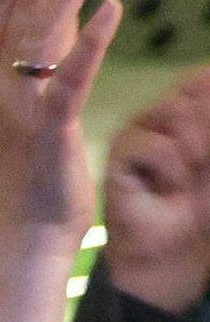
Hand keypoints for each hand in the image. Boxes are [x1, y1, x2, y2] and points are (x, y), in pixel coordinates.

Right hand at [0, 0, 119, 236]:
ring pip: (42, 35)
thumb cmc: (37, 179)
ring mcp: (22, 109)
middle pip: (23, 13)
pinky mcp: (50, 131)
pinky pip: (70, 79)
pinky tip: (112, 8)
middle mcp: (2, 88)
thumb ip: (53, 65)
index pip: (5, 13)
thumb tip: (74, 22)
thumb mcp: (41, 111)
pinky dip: (91, 42)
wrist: (24, 236)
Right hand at [103, 70, 209, 311]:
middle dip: (208, 127)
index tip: (208, 144)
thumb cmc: (202, 201)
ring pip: (176, 111)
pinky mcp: (120, 152)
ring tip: (187, 175)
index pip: (202, 78)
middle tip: (203, 161)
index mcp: (188, 108)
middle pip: (194, 87)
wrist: (174, 244)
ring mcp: (138, 129)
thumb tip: (209, 83)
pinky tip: (167, 188)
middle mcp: (162, 113)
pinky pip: (156, 145)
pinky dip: (172, 169)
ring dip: (194, 147)